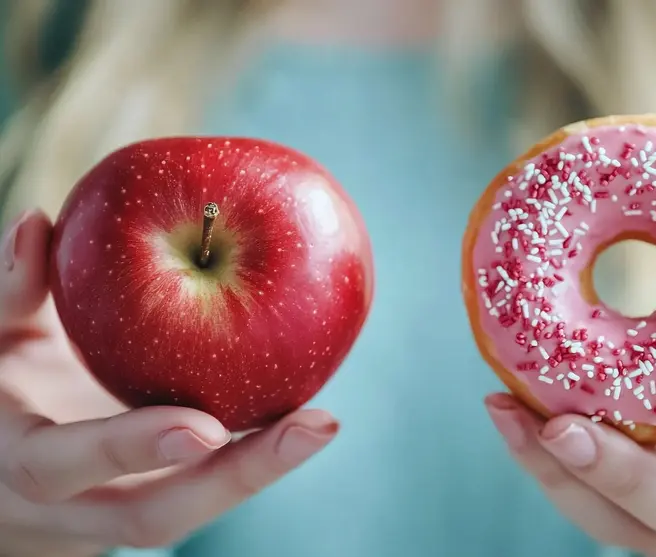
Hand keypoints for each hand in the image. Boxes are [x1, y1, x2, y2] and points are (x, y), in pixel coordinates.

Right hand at [0, 210, 338, 556]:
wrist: (1, 477)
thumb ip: (11, 290)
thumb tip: (35, 220)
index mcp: (14, 462)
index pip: (61, 466)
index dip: (128, 448)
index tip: (204, 427)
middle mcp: (67, 510)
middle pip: (154, 517)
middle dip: (239, 478)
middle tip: (318, 426)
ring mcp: (111, 518)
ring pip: (190, 513)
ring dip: (262, 472)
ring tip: (322, 424)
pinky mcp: (152, 505)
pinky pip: (205, 491)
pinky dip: (254, 460)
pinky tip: (304, 422)